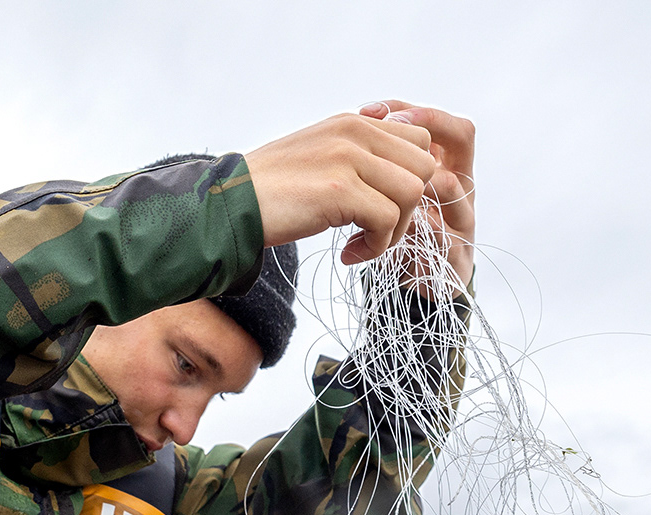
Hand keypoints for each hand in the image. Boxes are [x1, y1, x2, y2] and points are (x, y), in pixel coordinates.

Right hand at [244, 111, 438, 264]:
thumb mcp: (316, 156)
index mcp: (352, 123)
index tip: (380, 207)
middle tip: (376, 230)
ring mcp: (348, 159)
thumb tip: (389, 168)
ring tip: (363, 244)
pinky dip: (376, 247)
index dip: (408, 180)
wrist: (227, 207)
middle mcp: (354, 132)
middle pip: (423, 167)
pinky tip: (349, 254)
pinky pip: (387, 220)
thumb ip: (354, 153)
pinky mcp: (340, 191)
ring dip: (394, 230)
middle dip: (408, 207)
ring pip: (412, 193)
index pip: (418, 141)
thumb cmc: (267, 191)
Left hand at [358, 101, 475, 287]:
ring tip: (377, 188)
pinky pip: (441, 236)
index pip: (439, 122)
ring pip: (450, 185)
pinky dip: (409, 233)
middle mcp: (462, 186)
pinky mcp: (457, 257)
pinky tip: (378, 236)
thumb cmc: (402, 232)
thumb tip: (363, 117)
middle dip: (422, 130)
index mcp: (446, 167)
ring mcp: (462, 220)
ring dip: (412, 181)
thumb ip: (386, 162)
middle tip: (384, 133)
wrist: (419, 286)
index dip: (410, 112)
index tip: (370, 113)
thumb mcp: (393, 193)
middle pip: (461, 137)